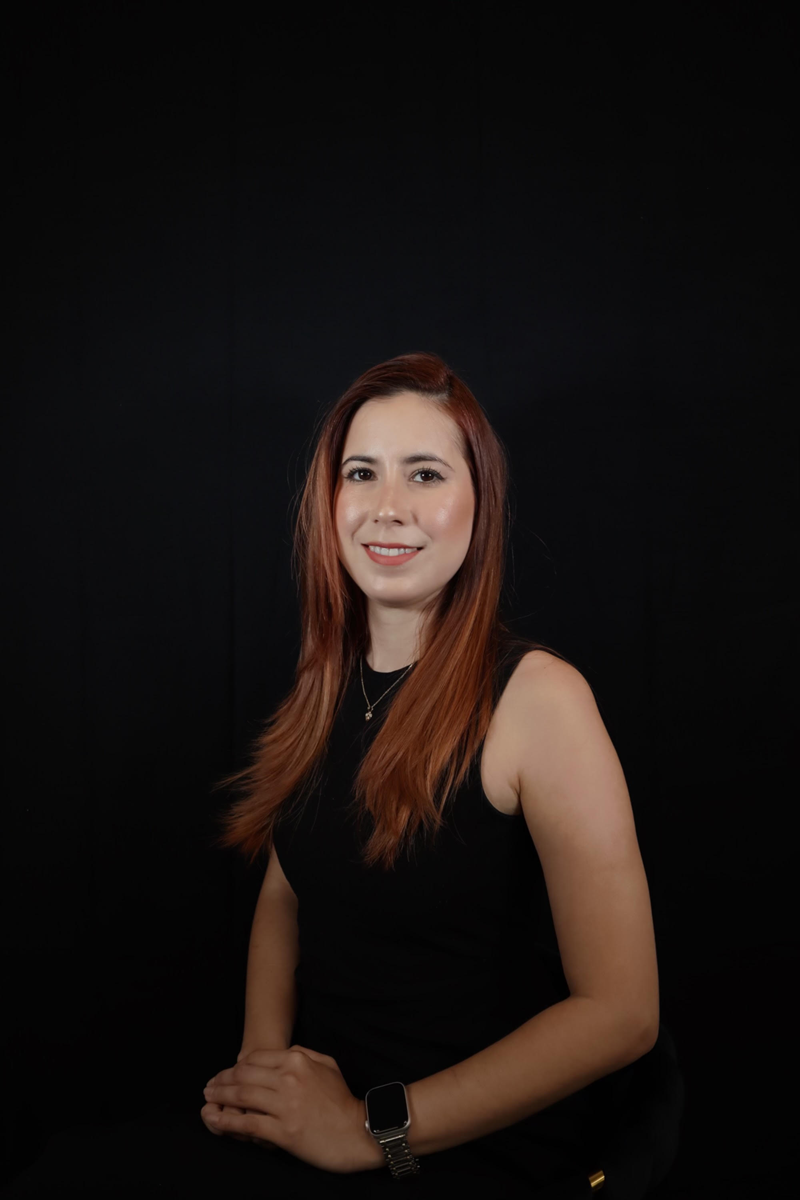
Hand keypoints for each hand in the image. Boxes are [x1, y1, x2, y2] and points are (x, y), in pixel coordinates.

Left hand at [201, 1044, 379, 1173]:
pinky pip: (247, 1123)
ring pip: (242, 1097)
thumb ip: (303, 1053)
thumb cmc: (342, 1100)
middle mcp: (288, 1078)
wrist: (357, 1132)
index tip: (226, 1074)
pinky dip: (227, 1121)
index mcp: (297, 1060)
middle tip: (209, 1087)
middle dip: (222, 1081)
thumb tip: (284, 1051)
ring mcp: (285, 1105)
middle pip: (244, 1075)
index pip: (255, 1058)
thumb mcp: (327, 1064)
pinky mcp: (283, 1131)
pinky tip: (215, 1119)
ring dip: (219, 1097)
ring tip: (207, 1100)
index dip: (235, 1066)